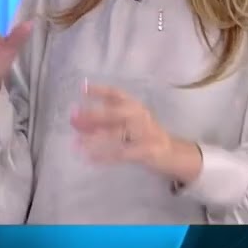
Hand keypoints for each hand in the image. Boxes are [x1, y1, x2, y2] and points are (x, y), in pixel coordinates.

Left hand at [69, 83, 201, 181]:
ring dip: (95, 138)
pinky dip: (106, 156)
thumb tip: (75, 120)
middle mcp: (141, 117)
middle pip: (116, 112)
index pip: (117, 94)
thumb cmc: (144, 135)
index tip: (81, 88)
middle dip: (94, 114)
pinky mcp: (148, 151)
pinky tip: (90, 159)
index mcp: (136, 106)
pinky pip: (123, 153)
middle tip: (73, 116)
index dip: (100, 90)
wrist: (174, 153)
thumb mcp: (128, 122)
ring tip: (76, 142)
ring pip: (118, 133)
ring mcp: (146, 134)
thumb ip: (104, 120)